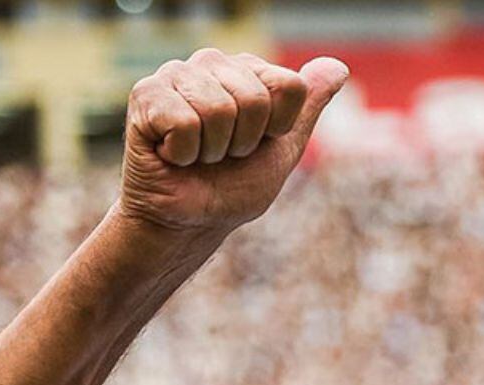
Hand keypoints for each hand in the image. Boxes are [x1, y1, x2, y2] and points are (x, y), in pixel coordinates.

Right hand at [118, 50, 347, 234]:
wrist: (188, 222)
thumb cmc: (232, 187)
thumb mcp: (282, 149)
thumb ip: (307, 107)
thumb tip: (338, 66)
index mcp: (248, 70)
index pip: (290, 85)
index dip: (277, 128)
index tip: (255, 144)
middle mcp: (212, 62)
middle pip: (255, 99)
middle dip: (244, 142)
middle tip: (221, 154)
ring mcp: (176, 73)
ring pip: (218, 110)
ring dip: (213, 150)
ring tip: (197, 154)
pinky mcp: (145, 93)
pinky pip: (184, 123)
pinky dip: (183, 154)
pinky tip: (171, 154)